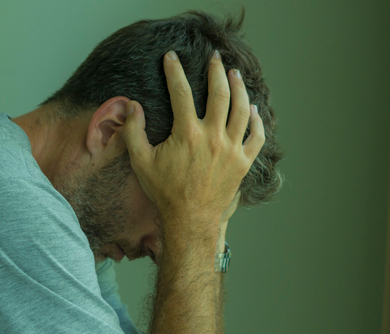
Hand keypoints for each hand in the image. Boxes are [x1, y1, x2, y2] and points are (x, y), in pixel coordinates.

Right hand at [120, 51, 263, 240]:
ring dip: (240, 88)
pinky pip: (257, 137)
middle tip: (215, 58)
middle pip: (220, 93)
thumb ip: (134, 131)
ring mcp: (232, 150)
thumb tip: (132, 106)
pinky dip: (257, 121)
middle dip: (216, 71)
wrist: (190, 220)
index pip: (181, 92)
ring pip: (242, 110)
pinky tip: (254, 109)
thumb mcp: (141, 161)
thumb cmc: (165, 192)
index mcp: (188, 134)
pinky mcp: (243, 163)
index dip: (174, 71)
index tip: (172, 57)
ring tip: (235, 75)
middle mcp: (213, 138)